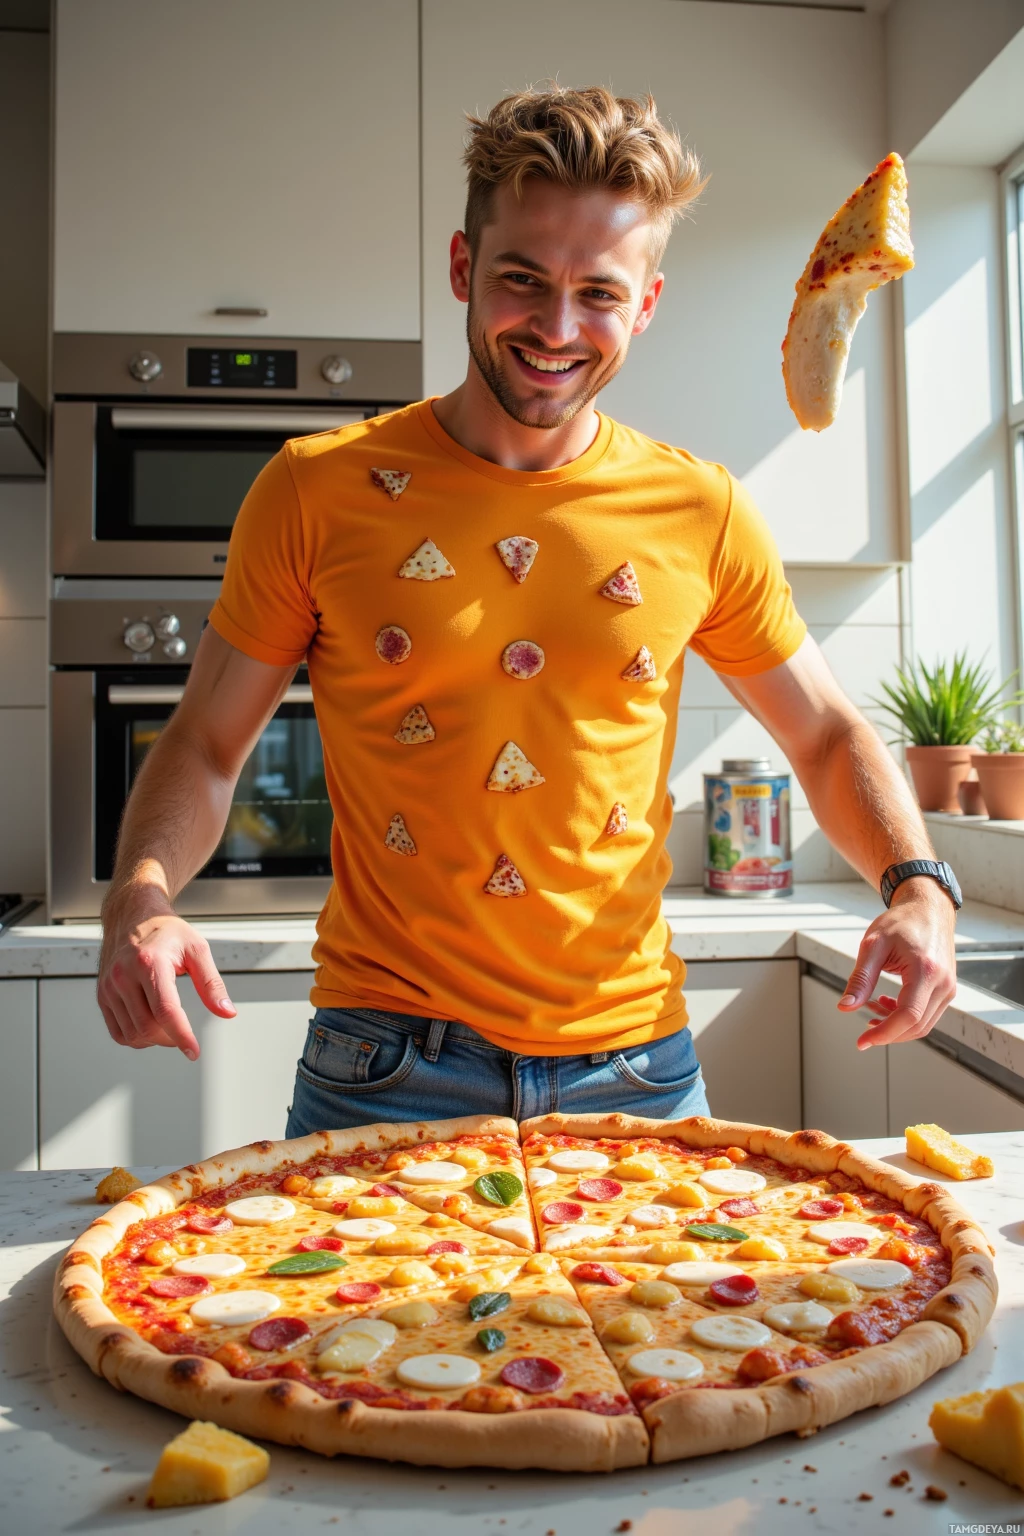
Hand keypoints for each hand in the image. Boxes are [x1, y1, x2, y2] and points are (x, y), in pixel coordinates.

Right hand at [97, 898, 235, 1058]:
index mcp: (149, 962)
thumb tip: (227, 1012)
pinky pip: (118, 1032)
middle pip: (148, 1027)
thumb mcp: (197, 949)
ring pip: (132, 1034)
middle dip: (171, 1038)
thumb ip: (212, 983)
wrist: (132, 916)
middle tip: (185, 1033)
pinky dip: (137, 1038)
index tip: (194, 1051)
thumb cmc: (167, 931)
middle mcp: (123, 975)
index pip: (165, 1011)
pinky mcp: (102, 996)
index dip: (181, 1036)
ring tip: (170, 1026)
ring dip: (155, 1040)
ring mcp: (109, 987)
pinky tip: (152, 1026)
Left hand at [838, 879, 956, 1048]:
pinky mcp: (947, 989)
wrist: (928, 909)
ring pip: (924, 1025)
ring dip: (896, 1026)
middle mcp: (943, 983)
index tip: (862, 1042)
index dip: (884, 1034)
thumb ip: (860, 979)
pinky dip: (906, 1018)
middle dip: (888, 1033)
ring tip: (872, 1009)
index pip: (908, 1016)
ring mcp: (948, 988)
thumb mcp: (873, 945)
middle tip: (863, 1030)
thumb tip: (845, 1006)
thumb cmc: (901, 922)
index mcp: (926, 970)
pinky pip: (927, 1015)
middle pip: (917, 1026)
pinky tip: (887, 1004)